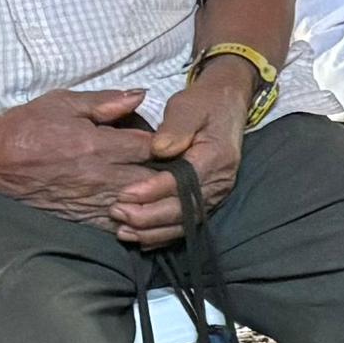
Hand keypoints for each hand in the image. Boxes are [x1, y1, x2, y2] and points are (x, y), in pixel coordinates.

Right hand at [0, 88, 165, 230]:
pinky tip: (144, 214)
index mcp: (97, 145)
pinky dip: (133, 220)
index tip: (179, 142)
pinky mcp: (79, 218)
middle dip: (169, 175)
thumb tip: (142, 95)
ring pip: (138, 206)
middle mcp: (97, 176)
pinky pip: (115, 225)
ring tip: (170, 193)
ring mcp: (89, 201)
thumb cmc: (27, 127)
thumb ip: (105, 101)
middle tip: (184, 170)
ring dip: (155, 200)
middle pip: (151, 180)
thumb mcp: (64, 103)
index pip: (151, 147)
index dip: (170, 145)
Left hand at [115, 70, 251, 246]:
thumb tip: (158, 148)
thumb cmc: (203, 104)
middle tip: (116, 213)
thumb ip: (176, 127)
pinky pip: (186, 224)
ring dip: (152, 231)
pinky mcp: (207, 201)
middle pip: (184, 209)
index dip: (153, 190)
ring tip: (123, 230)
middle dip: (148, 216)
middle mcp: (219, 182)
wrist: (227, 105)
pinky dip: (162, 234)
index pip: (183, 182)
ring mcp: (215, 194)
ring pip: (184, 222)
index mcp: (216, 158)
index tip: (124, 193)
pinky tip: (140, 238)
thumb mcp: (188, 106)